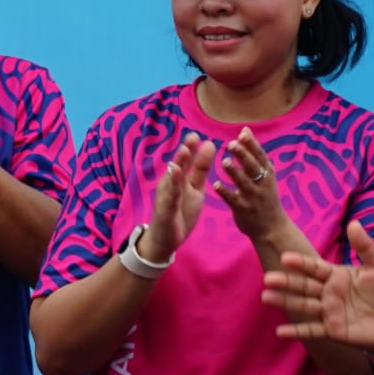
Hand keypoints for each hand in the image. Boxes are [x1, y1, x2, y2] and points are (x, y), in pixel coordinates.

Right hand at [136, 132, 215, 261]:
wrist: (165, 240)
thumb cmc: (179, 213)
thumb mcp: (195, 189)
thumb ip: (200, 169)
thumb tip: (209, 146)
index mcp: (180, 180)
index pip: (187, 161)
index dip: (192, 148)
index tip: (198, 134)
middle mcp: (171, 185)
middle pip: (178, 165)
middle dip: (184, 151)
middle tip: (192, 136)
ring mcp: (167, 197)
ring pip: (173, 178)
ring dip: (177, 164)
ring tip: (184, 151)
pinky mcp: (165, 210)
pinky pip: (170, 196)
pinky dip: (173, 186)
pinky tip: (175, 176)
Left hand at [213, 127, 289, 242]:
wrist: (272, 228)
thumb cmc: (265, 197)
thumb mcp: (264, 175)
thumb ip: (253, 155)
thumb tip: (245, 130)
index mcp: (267, 174)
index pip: (260, 156)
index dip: (252, 144)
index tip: (243, 133)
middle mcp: (262, 184)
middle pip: (253, 167)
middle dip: (243, 155)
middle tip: (231, 144)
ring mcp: (253, 197)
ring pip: (244, 183)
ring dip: (234, 172)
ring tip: (224, 162)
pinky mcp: (243, 209)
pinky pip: (233, 200)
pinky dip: (225, 192)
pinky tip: (216, 185)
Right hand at [261, 220, 373, 351]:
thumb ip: (364, 247)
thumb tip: (353, 223)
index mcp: (335, 275)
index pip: (313, 267)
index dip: (300, 263)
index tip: (285, 257)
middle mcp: (327, 293)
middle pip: (303, 286)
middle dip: (286, 282)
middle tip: (268, 278)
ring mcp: (327, 312)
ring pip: (302, 305)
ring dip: (284, 302)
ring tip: (266, 297)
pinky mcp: (331, 330)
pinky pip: (311, 330)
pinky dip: (295, 331)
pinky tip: (280, 332)